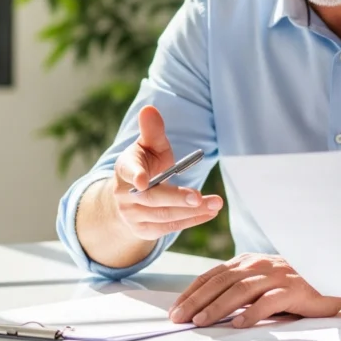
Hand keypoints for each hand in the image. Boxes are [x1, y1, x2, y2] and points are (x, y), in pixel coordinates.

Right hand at [110, 106, 221, 241]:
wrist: (130, 195)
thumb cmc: (145, 163)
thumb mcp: (148, 145)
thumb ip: (152, 130)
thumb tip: (149, 110)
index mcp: (124, 168)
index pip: (129, 172)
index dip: (137, 176)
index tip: (144, 181)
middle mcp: (125, 195)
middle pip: (152, 199)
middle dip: (176, 198)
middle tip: (198, 196)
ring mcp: (133, 216)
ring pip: (164, 216)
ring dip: (191, 211)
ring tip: (216, 203)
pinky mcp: (144, 231)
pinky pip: (170, 227)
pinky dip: (191, 220)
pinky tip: (209, 213)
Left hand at [170, 253, 340, 327]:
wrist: (330, 278)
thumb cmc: (292, 284)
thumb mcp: (262, 282)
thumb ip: (239, 289)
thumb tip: (206, 309)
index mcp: (249, 261)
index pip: (213, 274)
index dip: (192, 291)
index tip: (175, 309)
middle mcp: (260, 265)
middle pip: (221, 281)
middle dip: (196, 300)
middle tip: (178, 318)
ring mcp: (277, 276)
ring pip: (240, 290)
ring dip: (217, 307)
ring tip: (201, 322)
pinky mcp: (293, 290)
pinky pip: (269, 301)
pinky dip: (252, 313)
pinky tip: (238, 325)